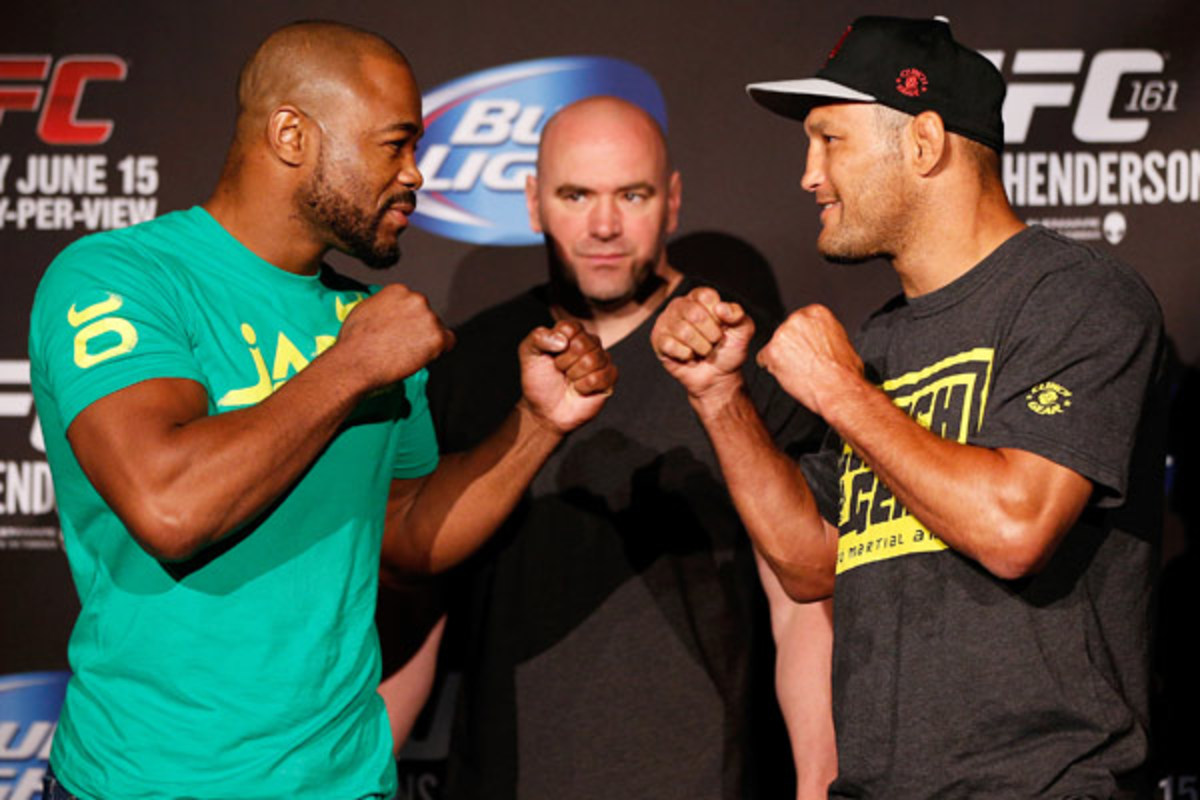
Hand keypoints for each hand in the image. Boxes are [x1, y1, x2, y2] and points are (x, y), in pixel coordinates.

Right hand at [333, 284, 454, 391]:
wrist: (356, 361)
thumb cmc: (354, 341)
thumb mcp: (363, 310)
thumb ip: (383, 306)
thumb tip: (387, 312)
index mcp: (398, 290)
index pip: (413, 304)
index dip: (408, 319)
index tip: (402, 329)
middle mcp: (416, 300)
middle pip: (426, 315)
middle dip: (418, 329)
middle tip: (403, 344)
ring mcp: (428, 318)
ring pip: (437, 329)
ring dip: (427, 340)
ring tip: (406, 353)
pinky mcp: (437, 337)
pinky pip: (449, 342)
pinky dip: (440, 350)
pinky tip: (424, 356)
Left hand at [518, 320, 616, 432]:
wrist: (545, 410)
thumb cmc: (538, 381)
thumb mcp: (528, 354)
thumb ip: (538, 337)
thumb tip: (562, 340)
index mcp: (570, 334)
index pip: (571, 328)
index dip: (558, 344)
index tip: (551, 356)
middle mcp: (588, 343)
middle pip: (583, 343)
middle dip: (565, 362)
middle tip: (560, 370)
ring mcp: (600, 360)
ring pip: (593, 360)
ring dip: (575, 374)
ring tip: (569, 380)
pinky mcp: (609, 377)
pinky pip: (604, 375)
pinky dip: (586, 386)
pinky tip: (580, 389)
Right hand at [650, 287, 753, 402]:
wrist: (717, 377)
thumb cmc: (728, 350)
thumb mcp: (742, 331)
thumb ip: (738, 315)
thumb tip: (721, 307)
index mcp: (699, 297)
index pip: (706, 297)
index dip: (718, 316)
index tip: (722, 327)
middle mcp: (680, 305)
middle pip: (694, 314)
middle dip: (711, 335)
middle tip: (713, 342)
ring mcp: (666, 322)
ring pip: (683, 331)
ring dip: (700, 347)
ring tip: (702, 351)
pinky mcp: (658, 339)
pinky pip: (671, 345)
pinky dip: (686, 355)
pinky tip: (689, 356)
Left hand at [757, 304, 862, 415]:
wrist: (839, 388)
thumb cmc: (844, 371)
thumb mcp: (842, 341)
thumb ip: (825, 334)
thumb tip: (820, 340)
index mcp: (817, 313)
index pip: (800, 321)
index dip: (802, 338)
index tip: (806, 348)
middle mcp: (798, 319)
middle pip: (785, 332)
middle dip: (790, 347)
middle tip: (803, 362)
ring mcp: (783, 334)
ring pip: (774, 346)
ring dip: (781, 358)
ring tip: (799, 371)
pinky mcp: (772, 351)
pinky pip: (763, 359)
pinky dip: (771, 368)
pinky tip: (787, 376)